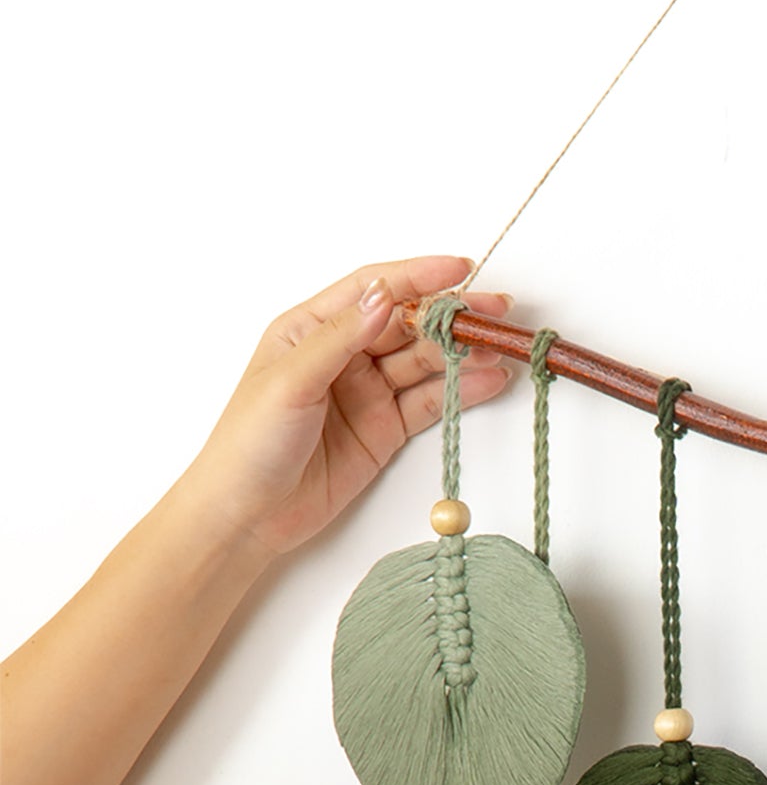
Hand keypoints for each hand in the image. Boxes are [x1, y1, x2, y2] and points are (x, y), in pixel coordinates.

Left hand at [175, 255, 515, 560]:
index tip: (460, 270)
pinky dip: (461, 390)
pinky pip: (428, 401)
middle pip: (407, 324)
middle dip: (452, 316)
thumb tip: (384, 296)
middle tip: (496, 312)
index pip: (373, 290)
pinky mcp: (384, 428)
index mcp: (310, 329)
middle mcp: (342, 354)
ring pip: (424, 361)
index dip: (418, 277)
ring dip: (463, 353)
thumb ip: (340, 337)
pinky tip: (489, 380)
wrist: (246, 514)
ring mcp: (366, 391)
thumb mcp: (290, 381)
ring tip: (501, 349)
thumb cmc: (250, 442)